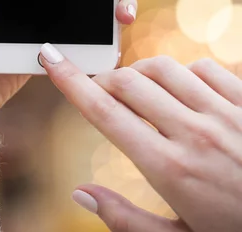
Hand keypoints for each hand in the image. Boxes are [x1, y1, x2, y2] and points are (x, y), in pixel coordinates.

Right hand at [40, 51, 241, 231]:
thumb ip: (125, 219)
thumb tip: (80, 193)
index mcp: (170, 169)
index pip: (104, 113)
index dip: (70, 82)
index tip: (50, 59)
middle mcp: (194, 133)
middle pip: (129, 81)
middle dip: (104, 78)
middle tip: (99, 89)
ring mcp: (226, 113)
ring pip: (165, 68)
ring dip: (142, 74)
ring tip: (139, 92)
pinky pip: (206, 67)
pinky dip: (185, 74)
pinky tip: (185, 93)